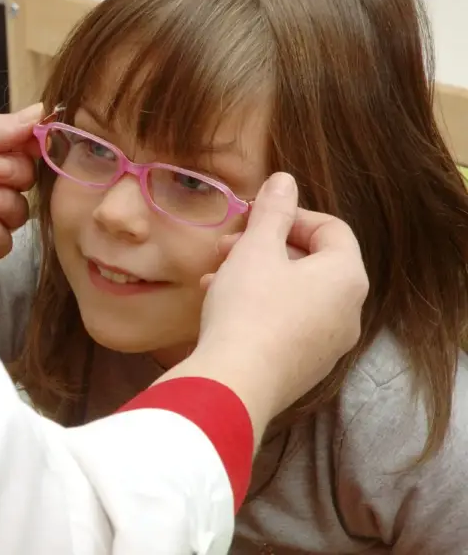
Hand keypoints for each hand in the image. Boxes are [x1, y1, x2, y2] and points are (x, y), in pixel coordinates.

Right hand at [161, 172, 367, 441]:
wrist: (235, 383)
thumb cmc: (248, 308)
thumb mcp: (255, 249)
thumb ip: (272, 211)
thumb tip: (285, 180)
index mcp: (346, 277)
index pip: (332, 229)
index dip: (291, 215)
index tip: (252, 218)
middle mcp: (348, 311)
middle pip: (312, 262)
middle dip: (266, 247)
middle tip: (227, 247)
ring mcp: (329, 344)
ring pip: (296, 294)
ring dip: (257, 277)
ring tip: (215, 277)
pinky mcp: (304, 368)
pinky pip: (287, 325)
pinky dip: (260, 309)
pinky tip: (222, 309)